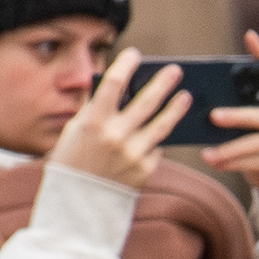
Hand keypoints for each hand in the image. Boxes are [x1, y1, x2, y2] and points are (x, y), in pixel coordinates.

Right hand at [54, 45, 187, 191]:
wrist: (77, 203)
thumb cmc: (72, 161)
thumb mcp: (75, 131)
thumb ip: (96, 109)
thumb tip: (118, 87)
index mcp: (92, 122)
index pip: (114, 83)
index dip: (126, 65)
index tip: (135, 54)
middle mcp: (115, 136)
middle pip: (147, 101)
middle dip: (163, 83)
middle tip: (176, 70)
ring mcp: (133, 154)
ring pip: (162, 125)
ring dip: (176, 108)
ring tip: (186, 96)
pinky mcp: (145, 170)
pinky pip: (157, 148)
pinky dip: (156, 140)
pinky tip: (160, 132)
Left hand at [197, 34, 258, 210]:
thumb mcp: (253, 142)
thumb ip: (239, 128)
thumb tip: (205, 118)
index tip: (249, 36)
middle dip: (235, 116)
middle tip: (212, 116)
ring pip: (257, 141)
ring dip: (229, 149)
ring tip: (207, 155)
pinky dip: (238, 163)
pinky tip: (220, 165)